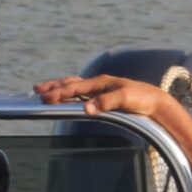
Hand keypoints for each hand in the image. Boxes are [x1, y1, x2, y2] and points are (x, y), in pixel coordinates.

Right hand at [33, 74, 170, 119]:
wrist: (156, 102)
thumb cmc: (142, 99)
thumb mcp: (125, 99)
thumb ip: (105, 103)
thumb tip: (86, 108)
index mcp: (100, 82)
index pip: (75, 88)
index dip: (59, 93)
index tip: (45, 98)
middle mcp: (98, 83)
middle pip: (70, 84)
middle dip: (53, 87)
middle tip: (36, 91)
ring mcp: (100, 89)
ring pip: (74, 86)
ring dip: (59, 88)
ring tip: (44, 90)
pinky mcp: (103, 96)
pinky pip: (81, 93)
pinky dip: (69, 93)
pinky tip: (66, 97)